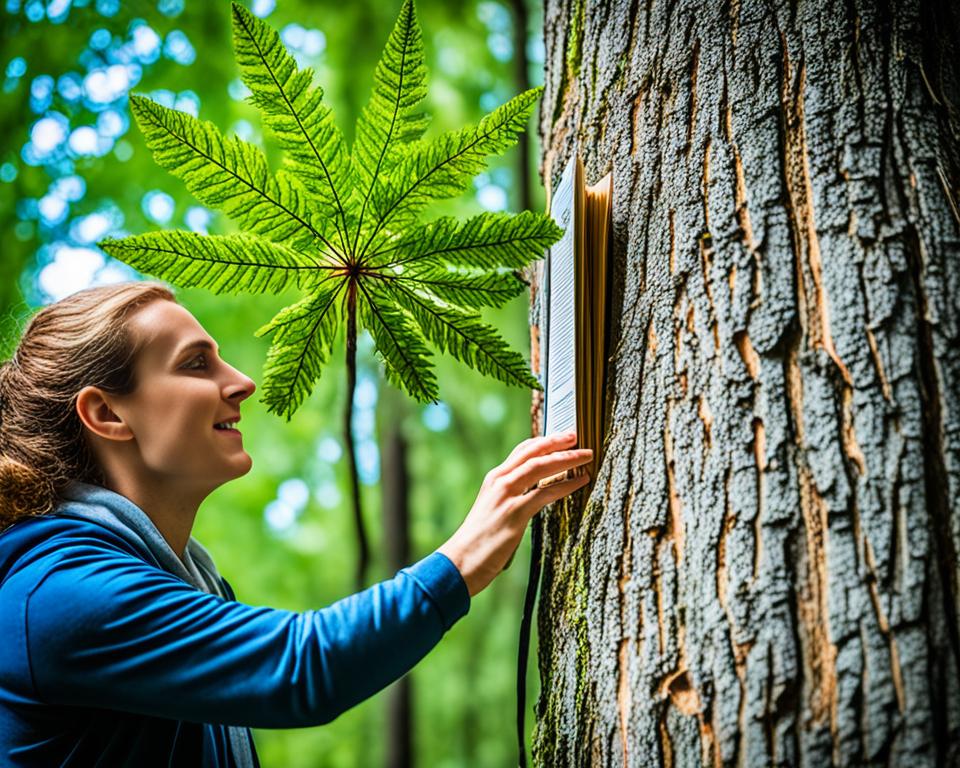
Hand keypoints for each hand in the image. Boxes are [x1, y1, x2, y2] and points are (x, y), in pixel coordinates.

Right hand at [437, 431, 591, 597]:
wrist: (460, 561)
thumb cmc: (477, 542)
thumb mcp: (492, 511)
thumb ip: (509, 499)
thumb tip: (530, 498)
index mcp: (494, 479)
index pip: (521, 451)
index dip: (542, 442)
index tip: (560, 437)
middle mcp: (499, 481)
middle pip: (532, 452)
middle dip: (556, 441)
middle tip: (576, 435)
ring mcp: (506, 495)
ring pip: (540, 466)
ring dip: (567, 458)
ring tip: (587, 455)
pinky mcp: (515, 513)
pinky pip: (546, 492)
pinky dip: (567, 484)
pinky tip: (582, 480)